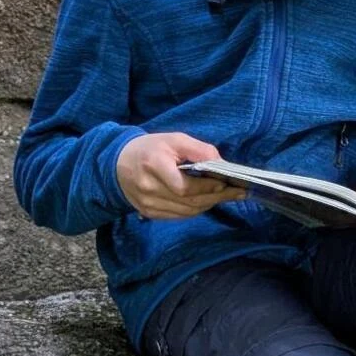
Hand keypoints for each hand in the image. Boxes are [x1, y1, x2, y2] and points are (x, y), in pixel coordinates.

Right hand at [115, 133, 245, 218]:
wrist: (117, 164)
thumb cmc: (150, 148)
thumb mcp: (173, 139)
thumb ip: (198, 149)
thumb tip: (221, 162)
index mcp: (153, 166)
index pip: (184, 186)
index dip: (207, 187)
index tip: (226, 183)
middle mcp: (148, 188)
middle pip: (188, 201)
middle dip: (216, 197)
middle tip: (237, 193)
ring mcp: (147, 204)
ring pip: (186, 211)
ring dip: (208, 204)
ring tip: (226, 196)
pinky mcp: (148, 213)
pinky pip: (178, 216)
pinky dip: (195, 210)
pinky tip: (207, 201)